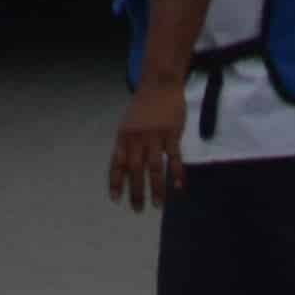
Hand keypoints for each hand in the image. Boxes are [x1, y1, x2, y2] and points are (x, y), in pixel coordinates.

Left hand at [108, 83, 188, 210]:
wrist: (159, 84)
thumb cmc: (143, 107)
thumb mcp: (128, 124)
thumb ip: (126, 146)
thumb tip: (124, 172)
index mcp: (124, 136)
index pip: (117, 163)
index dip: (116, 182)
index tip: (116, 199)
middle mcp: (137, 138)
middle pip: (136, 169)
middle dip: (136, 191)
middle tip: (138, 209)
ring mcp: (155, 135)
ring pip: (155, 167)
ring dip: (156, 188)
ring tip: (158, 205)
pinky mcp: (172, 133)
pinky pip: (174, 158)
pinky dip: (176, 174)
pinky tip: (178, 188)